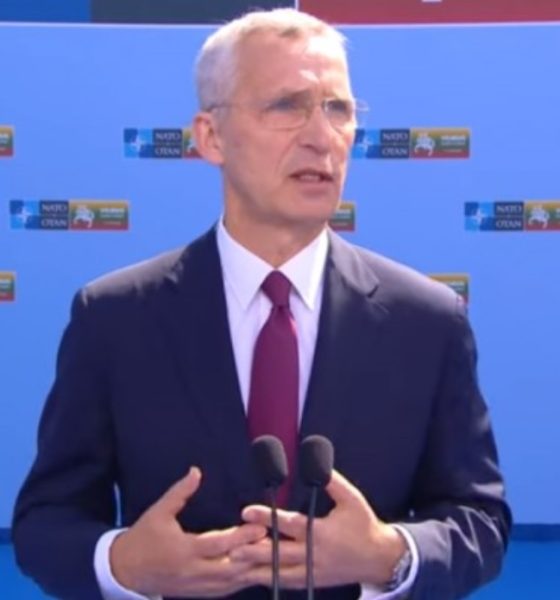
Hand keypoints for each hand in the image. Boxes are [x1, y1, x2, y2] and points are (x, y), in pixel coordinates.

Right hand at [110, 467, 267, 597]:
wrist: (125, 571)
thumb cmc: (143, 537)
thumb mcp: (158, 511)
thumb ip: (179, 492)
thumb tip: (196, 471)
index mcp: (183, 550)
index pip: (217, 545)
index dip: (240, 537)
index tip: (260, 527)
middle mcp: (193, 571)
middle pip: (230, 567)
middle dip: (254, 556)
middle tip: (276, 544)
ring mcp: (196, 586)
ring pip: (230, 582)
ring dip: (252, 570)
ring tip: (272, 557)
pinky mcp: (197, 593)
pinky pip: (224, 591)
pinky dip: (241, 581)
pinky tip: (254, 572)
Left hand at [232, 469, 405, 588]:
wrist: (379, 559)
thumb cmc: (364, 525)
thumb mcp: (352, 499)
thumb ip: (333, 482)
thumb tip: (317, 462)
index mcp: (323, 533)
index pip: (290, 525)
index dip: (267, 517)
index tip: (246, 511)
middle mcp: (315, 555)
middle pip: (279, 555)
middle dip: (254, 550)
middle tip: (231, 546)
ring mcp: (313, 572)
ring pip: (280, 573)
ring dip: (256, 568)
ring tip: (234, 563)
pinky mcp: (313, 582)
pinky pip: (287, 582)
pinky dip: (270, 579)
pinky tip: (253, 575)